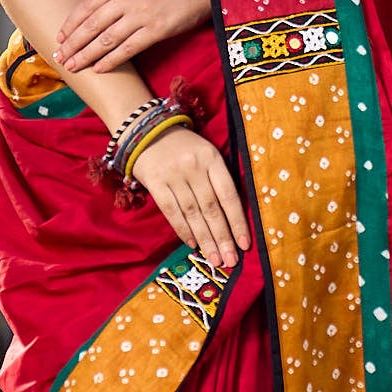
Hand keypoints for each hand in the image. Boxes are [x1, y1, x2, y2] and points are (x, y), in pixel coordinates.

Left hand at [54, 0, 209, 73]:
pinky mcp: (156, 30)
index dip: (71, 23)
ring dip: (85, 56)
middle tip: (59, 57)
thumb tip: (98, 5)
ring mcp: (141, 14)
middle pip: (91, 25)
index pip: (87, 4)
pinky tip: (99, 69)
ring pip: (105, 40)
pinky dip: (111, 60)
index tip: (61, 36)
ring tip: (72, 66)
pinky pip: (128, 49)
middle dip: (72, 43)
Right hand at [130, 125, 250, 269]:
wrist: (146, 130)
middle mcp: (194, 167)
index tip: (245, 244)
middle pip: (211, 208)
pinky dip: (182, 229)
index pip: (229, 195)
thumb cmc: (184, 146)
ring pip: (193, 213)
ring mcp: (173, 175)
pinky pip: (171, 210)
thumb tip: (231, 217)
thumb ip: (218, 179)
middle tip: (230, 261)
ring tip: (214, 258)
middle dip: (222, 238)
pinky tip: (192, 244)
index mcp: (212, 159)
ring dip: (205, 239)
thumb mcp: (207, 153)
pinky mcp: (155, 182)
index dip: (237, 221)